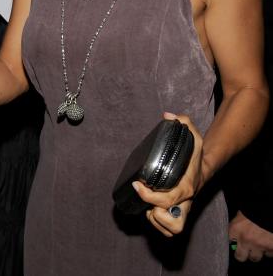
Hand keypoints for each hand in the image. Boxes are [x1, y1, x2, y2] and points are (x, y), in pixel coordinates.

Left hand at [132, 113, 205, 236]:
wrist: (205, 170)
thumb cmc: (195, 156)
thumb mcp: (194, 137)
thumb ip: (183, 123)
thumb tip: (168, 115)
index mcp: (185, 188)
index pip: (166, 200)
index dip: (149, 197)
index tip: (138, 185)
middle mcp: (184, 203)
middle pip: (172, 224)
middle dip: (155, 215)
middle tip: (145, 200)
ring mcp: (181, 210)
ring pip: (168, 228)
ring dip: (155, 219)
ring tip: (148, 204)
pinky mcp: (176, 213)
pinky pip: (167, 228)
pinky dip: (158, 223)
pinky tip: (152, 209)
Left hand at [230, 211, 272, 261]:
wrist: (271, 211)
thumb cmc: (255, 210)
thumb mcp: (243, 214)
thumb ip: (239, 223)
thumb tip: (237, 230)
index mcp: (236, 228)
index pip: (228, 240)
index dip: (232, 242)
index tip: (234, 242)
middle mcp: (246, 240)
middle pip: (240, 256)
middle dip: (242, 254)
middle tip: (245, 251)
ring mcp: (259, 246)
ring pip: (255, 257)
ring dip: (257, 253)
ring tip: (259, 246)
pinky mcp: (271, 248)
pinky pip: (269, 254)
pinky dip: (269, 251)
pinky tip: (269, 244)